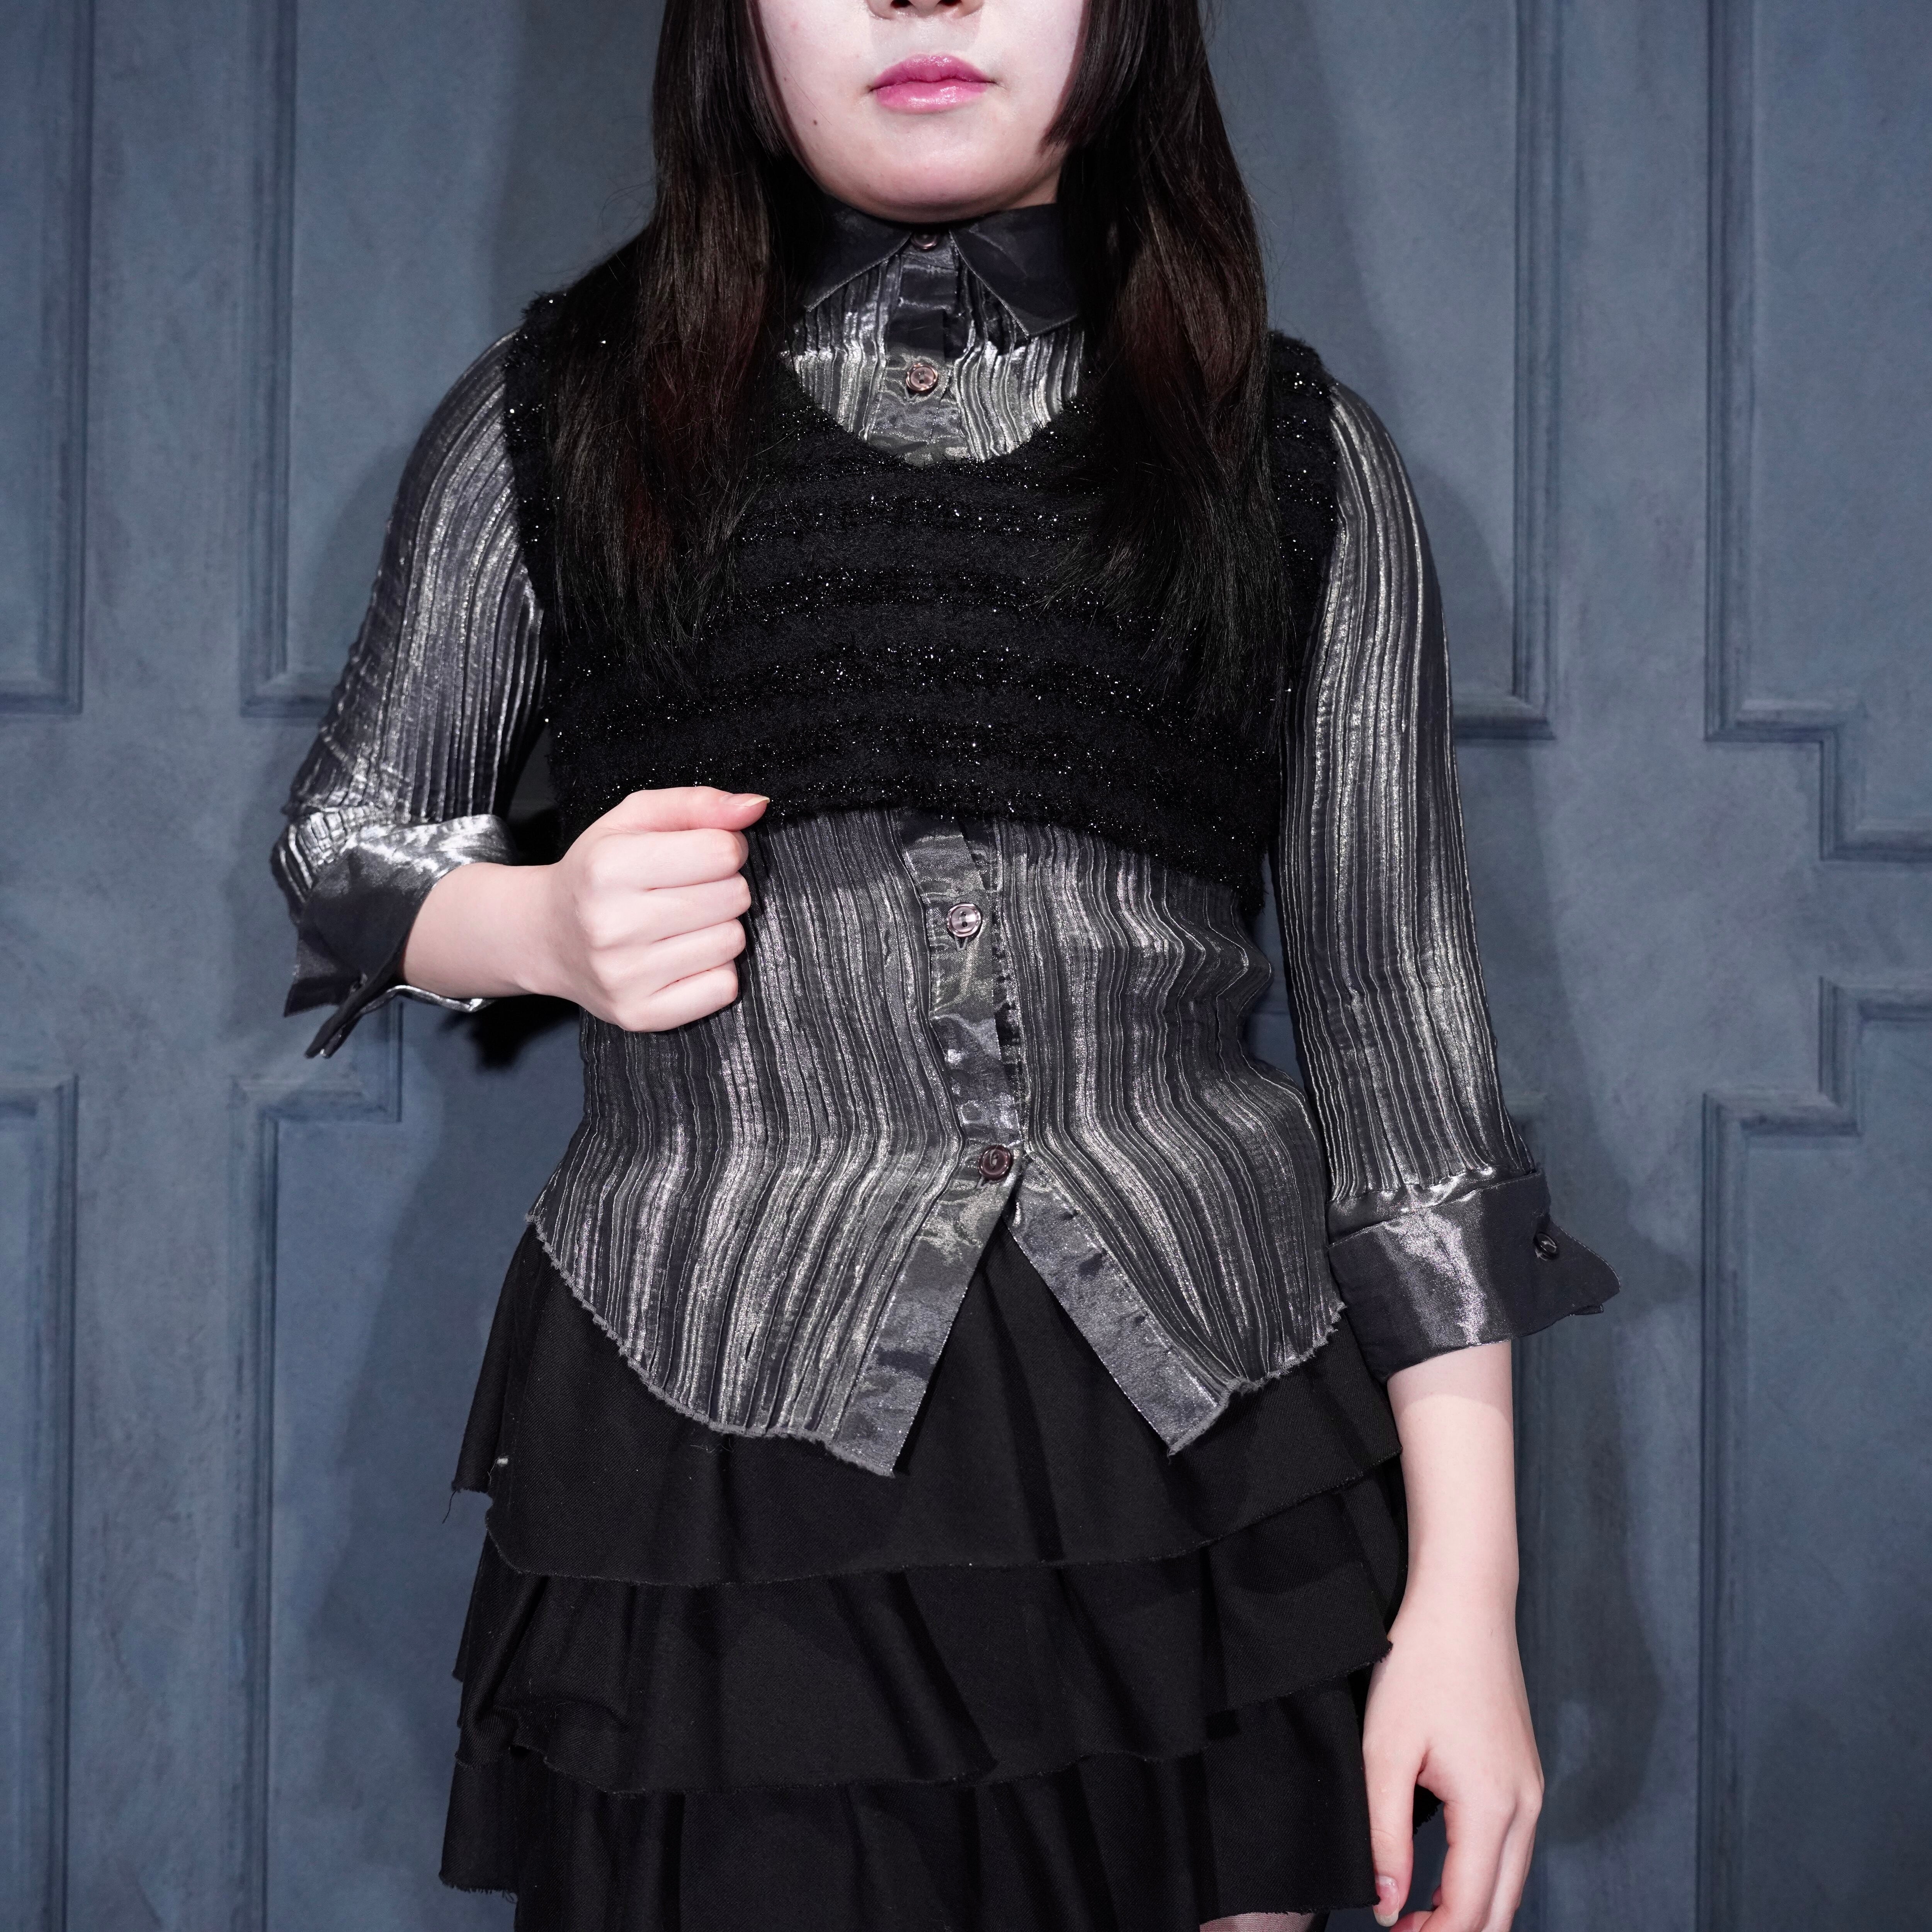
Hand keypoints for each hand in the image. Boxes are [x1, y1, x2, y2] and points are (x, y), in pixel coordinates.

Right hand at [402, 786, 767, 1030]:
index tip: (701, 854)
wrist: (547, 936)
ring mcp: (625, 977)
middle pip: (733, 897)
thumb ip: (698, 804)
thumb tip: (755, 807)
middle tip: (687, 890)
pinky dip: (714, 969)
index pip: (721, 853)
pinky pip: (724, 987)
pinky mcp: (641, 1015)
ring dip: (719, 927)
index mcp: (608, 867)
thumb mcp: (634, 820)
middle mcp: (613, 925)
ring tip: (681, 923)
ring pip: (732, 941)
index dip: (724, 848)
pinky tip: (681, 955)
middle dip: (723, 886)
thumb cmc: (598, 871)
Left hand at [1362, 1580, 1542, 1931]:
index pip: (1470, 1910)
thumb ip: (1385, 1835)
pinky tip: (1441, 1873)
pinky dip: (1481, 1876)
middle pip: (1502, 1910)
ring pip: (1511, 1882)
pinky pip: (1512, 1848)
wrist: (1464, 1603)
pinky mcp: (1524, 1774)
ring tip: (1413, 1914)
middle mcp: (1525, 1806)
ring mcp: (1531, 1790)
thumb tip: (1387, 1904)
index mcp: (1493, 1806)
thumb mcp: (1385, 1751)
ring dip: (1470, 1909)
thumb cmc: (1422, 1664)